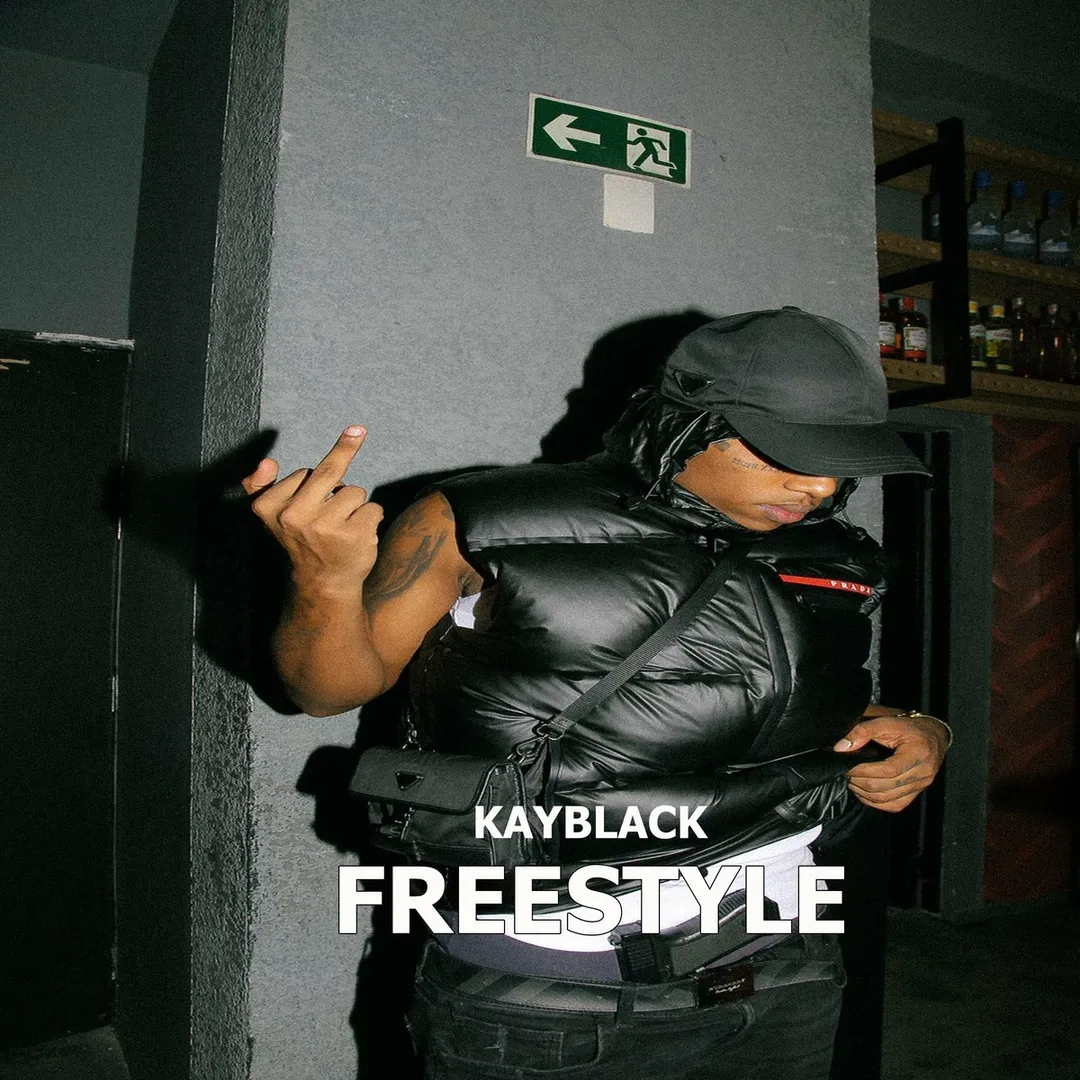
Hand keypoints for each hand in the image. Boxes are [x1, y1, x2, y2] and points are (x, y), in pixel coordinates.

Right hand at [241, 426, 383, 591]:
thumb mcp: (270, 517)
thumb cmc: (302, 542)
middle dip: (343, 469)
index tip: (315, 503)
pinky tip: (358, 536)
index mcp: (270, 507)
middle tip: (349, 466)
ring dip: (355, 506)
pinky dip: (372, 519)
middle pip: (331, 472)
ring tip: (342, 528)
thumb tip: (266, 461)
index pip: (304, 473)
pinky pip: (374, 508)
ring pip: (355, 491)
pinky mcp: (353, 535)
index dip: (314, 487)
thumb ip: (258, 486)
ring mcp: (324, 526)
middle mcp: (294, 516)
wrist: (323, 582)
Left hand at [833, 712, 949, 811]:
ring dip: (865, 793)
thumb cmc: (910, 728)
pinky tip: (864, 792)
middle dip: (860, 782)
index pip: (889, 770)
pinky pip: (894, 805)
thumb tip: (841, 748)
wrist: (933, 736)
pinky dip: (876, 802)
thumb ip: (863, 731)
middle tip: (846, 772)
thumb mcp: (887, 722)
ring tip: (852, 781)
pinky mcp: (917, 793)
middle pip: (886, 787)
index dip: (864, 771)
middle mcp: (922, 773)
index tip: (848, 766)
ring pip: (887, 799)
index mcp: (917, 754)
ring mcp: (921, 786)